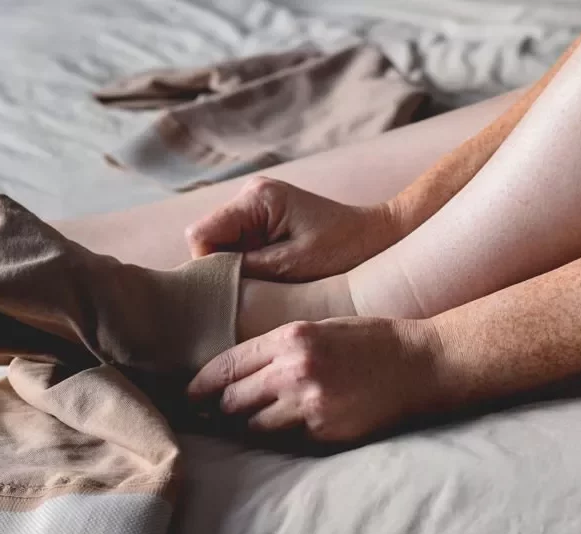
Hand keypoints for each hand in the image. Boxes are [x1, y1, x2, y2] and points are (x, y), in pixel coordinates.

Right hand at [185, 177, 402, 281]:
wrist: (380, 237)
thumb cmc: (345, 249)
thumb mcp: (293, 266)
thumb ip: (246, 271)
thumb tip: (208, 285)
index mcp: (257, 198)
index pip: (200, 235)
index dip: (208, 268)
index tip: (235, 290)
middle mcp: (251, 195)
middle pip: (207, 241)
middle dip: (224, 269)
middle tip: (256, 291)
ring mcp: (256, 208)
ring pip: (220, 247)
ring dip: (238, 270)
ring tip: (271, 283)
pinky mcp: (265, 222)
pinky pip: (239, 248)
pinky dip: (249, 267)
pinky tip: (274, 277)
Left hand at [186, 317, 445, 441]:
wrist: (423, 364)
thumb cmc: (371, 341)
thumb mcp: (320, 328)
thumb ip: (278, 348)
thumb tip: (237, 375)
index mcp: (290, 338)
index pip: (227, 366)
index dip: (201, 385)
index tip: (190, 396)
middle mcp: (294, 371)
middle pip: (232, 401)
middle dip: (218, 411)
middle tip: (209, 418)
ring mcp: (310, 405)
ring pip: (253, 428)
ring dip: (246, 429)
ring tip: (245, 427)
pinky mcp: (327, 432)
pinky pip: (286, 442)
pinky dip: (278, 440)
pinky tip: (282, 434)